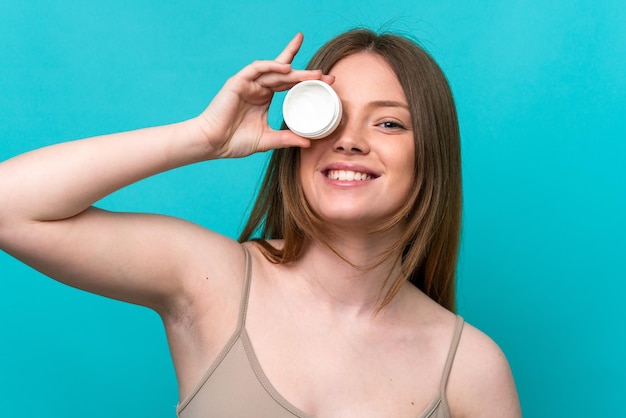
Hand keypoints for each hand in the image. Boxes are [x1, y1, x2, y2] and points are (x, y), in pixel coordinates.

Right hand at [196, 33, 333, 158]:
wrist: (213, 144)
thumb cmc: (235, 142)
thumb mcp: (268, 140)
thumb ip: (287, 138)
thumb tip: (309, 142)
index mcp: (264, 97)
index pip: (289, 82)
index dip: (306, 79)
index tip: (327, 81)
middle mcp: (258, 87)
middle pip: (286, 75)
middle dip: (307, 75)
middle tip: (327, 77)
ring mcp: (248, 83)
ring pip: (275, 70)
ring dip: (295, 71)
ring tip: (314, 75)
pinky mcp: (237, 82)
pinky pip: (256, 69)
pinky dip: (271, 67)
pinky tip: (286, 69)